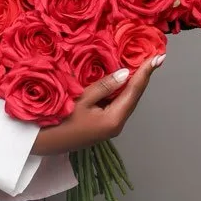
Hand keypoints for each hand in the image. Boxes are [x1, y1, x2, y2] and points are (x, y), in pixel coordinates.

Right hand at [31, 54, 163, 155]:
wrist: (41, 143)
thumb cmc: (59, 121)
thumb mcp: (82, 99)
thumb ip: (105, 86)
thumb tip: (125, 73)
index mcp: (114, 119)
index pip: (134, 91)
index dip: (146, 72)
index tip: (158, 57)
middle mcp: (116, 125)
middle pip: (133, 97)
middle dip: (142, 77)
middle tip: (153, 58)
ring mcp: (109, 127)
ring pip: (125, 101)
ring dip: (132, 84)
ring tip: (141, 66)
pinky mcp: (101, 126)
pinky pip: (115, 105)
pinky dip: (120, 92)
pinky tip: (121, 81)